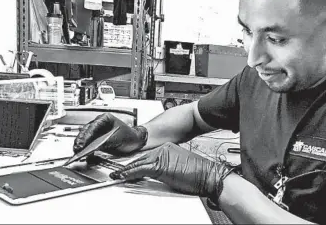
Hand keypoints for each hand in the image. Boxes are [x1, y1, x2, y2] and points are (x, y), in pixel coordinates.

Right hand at [73, 113, 147, 155]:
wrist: (136, 141)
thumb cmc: (130, 136)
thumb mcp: (118, 138)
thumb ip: (107, 142)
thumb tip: (96, 147)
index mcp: (104, 119)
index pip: (92, 127)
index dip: (86, 136)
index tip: (82, 144)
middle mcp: (99, 125)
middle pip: (85, 132)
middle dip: (81, 142)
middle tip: (77, 149)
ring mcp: (97, 133)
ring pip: (85, 139)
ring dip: (81, 146)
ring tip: (78, 153)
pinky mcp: (97, 142)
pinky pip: (89, 146)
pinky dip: (86, 151)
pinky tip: (84, 155)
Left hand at [110, 142, 233, 200]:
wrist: (209, 176)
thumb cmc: (198, 174)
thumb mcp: (178, 168)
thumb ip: (165, 167)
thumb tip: (152, 175)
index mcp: (167, 147)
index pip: (146, 156)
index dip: (134, 163)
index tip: (126, 169)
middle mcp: (163, 148)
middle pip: (140, 158)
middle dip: (127, 166)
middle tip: (116, 173)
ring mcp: (161, 155)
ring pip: (138, 163)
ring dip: (126, 171)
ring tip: (116, 176)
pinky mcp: (161, 165)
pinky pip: (141, 170)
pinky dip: (130, 174)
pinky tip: (123, 177)